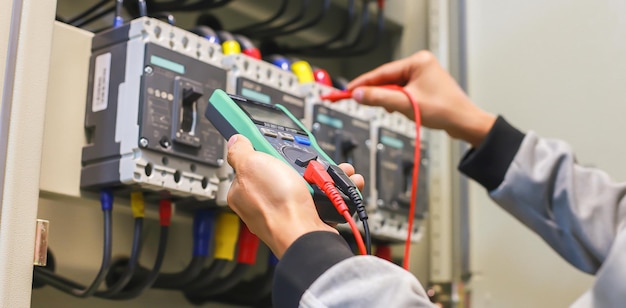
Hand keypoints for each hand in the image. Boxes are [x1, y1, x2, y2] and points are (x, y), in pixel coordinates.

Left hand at [226, 135, 363, 257]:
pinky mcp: (307, 216)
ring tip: (335, 170)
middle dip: (301, 161)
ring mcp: (286, 209)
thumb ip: (241, 151)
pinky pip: (322, 196)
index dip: (265, 149)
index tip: (277, 143)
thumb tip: (234, 140)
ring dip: (325, 173)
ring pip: (307, 181)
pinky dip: (334, 189)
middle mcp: (264, 201)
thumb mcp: (252, 165)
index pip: (252, 162)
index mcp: (244, 189)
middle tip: (308, 160)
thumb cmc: (276, 207)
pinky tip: (341, 185)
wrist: (305, 235)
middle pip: (283, 169)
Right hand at [347, 51, 495, 146]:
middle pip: (387, 79)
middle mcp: (421, 64)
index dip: (363, 83)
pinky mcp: (424, 86)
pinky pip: (403, 91)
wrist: (465, 123)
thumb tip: (358, 94)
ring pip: (395, 87)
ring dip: (390, 99)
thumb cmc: (444, 110)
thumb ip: (379, 98)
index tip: (347, 90)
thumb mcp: (405, 104)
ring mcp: (423, 75)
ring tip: (395, 110)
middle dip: (377, 93)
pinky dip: (398, 102)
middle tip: (358, 101)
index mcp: (418, 61)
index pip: (382, 72)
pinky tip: (401, 110)